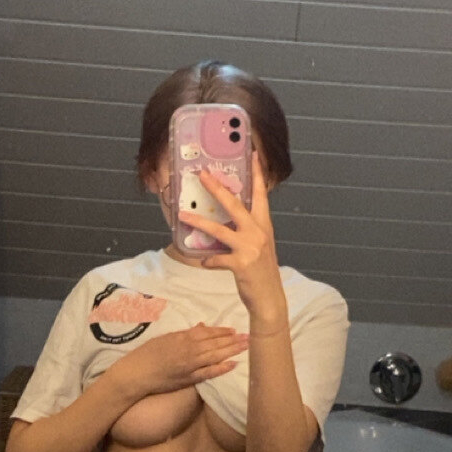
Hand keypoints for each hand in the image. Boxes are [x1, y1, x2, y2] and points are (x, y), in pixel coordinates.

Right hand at [112, 324, 248, 401]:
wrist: (136, 374)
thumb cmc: (147, 355)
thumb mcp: (165, 339)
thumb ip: (184, 334)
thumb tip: (201, 327)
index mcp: (182, 338)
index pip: (206, 332)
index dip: (221, 331)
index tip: (234, 329)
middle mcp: (188, 350)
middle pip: (215, 343)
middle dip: (233, 340)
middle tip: (249, 336)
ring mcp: (190, 365)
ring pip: (215, 356)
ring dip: (232, 351)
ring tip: (246, 346)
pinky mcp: (189, 379)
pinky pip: (208, 373)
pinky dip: (221, 368)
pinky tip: (233, 364)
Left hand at [183, 158, 287, 330]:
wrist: (269, 297)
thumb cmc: (260, 270)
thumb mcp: (258, 245)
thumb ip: (246, 230)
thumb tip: (224, 219)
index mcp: (263, 225)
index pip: (260, 194)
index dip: (257, 173)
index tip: (253, 154)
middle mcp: (258, 232)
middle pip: (235, 204)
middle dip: (217, 188)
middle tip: (202, 174)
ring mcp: (250, 248)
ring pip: (220, 230)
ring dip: (199, 222)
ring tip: (182, 215)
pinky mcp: (241, 264)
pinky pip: (217, 258)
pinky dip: (208, 260)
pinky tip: (205, 262)